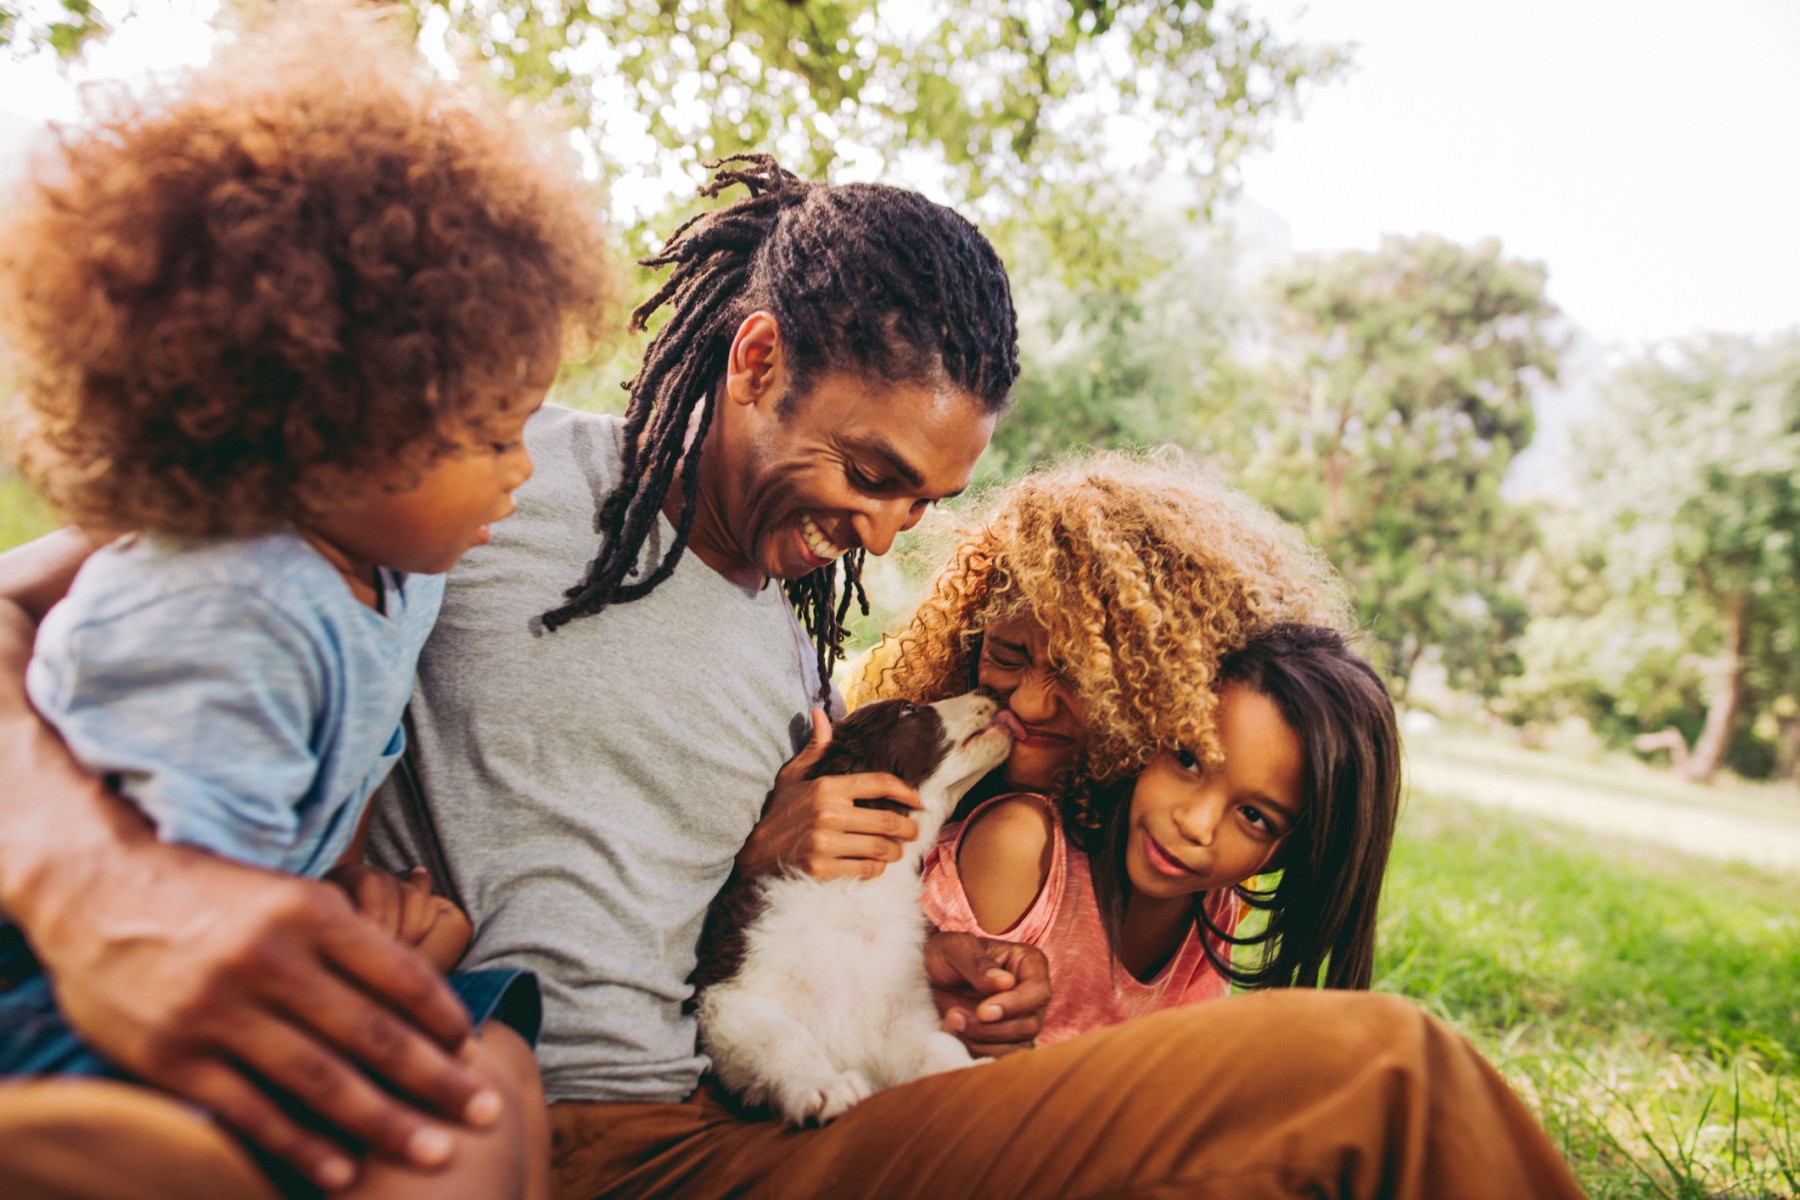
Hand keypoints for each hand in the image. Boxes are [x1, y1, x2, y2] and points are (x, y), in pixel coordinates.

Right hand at [30, 836, 497, 1190]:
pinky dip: (303, 1145)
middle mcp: (269, 959)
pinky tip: (345, 1170)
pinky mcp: (174, 1056)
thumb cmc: (212, 895)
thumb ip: (344, 936)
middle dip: (436, 1079)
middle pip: (372, 1033)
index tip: (474, 1047)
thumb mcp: (285, 893)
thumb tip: (419, 992)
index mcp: (307, 910)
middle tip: (484, 1111)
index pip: (397, 970)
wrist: (98, 892)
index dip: (443, 1015)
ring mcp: (219, 1011)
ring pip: (321, 1080)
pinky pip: (252, 1111)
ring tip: (435, 1152)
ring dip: (386, 1122)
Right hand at [735, 708, 921, 880]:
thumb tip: (820, 713)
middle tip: (914, 830)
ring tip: (897, 850)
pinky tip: (875, 865)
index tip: (918, 800)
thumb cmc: (776, 812)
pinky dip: (875, 869)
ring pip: (879, 848)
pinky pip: (864, 870)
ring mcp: (825, 844)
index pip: (879, 783)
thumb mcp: (792, 777)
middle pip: (886, 821)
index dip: (906, 791)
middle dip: (908, 827)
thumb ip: (815, 749)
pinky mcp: (822, 870)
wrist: (750, 853)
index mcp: (826, 787)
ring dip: (895, 851)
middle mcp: (828, 814)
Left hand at [925, 932, 1049, 1056]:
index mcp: (1028, 963)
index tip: (983, 1011)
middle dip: (990, 1027)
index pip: (1038, 991)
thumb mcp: (956, 948)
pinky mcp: (1006, 1040)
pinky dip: (976, 1051)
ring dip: (980, 1041)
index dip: (1014, 1005)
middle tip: (955, 1015)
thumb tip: (1006, 983)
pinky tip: (954, 1034)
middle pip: (1029, 1024)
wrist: (926, 975)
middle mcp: (1031, 994)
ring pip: (1016, 1046)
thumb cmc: (945, 954)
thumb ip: (979, 963)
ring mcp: (1021, 1019)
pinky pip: (1002, 1057)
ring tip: (951, 1022)